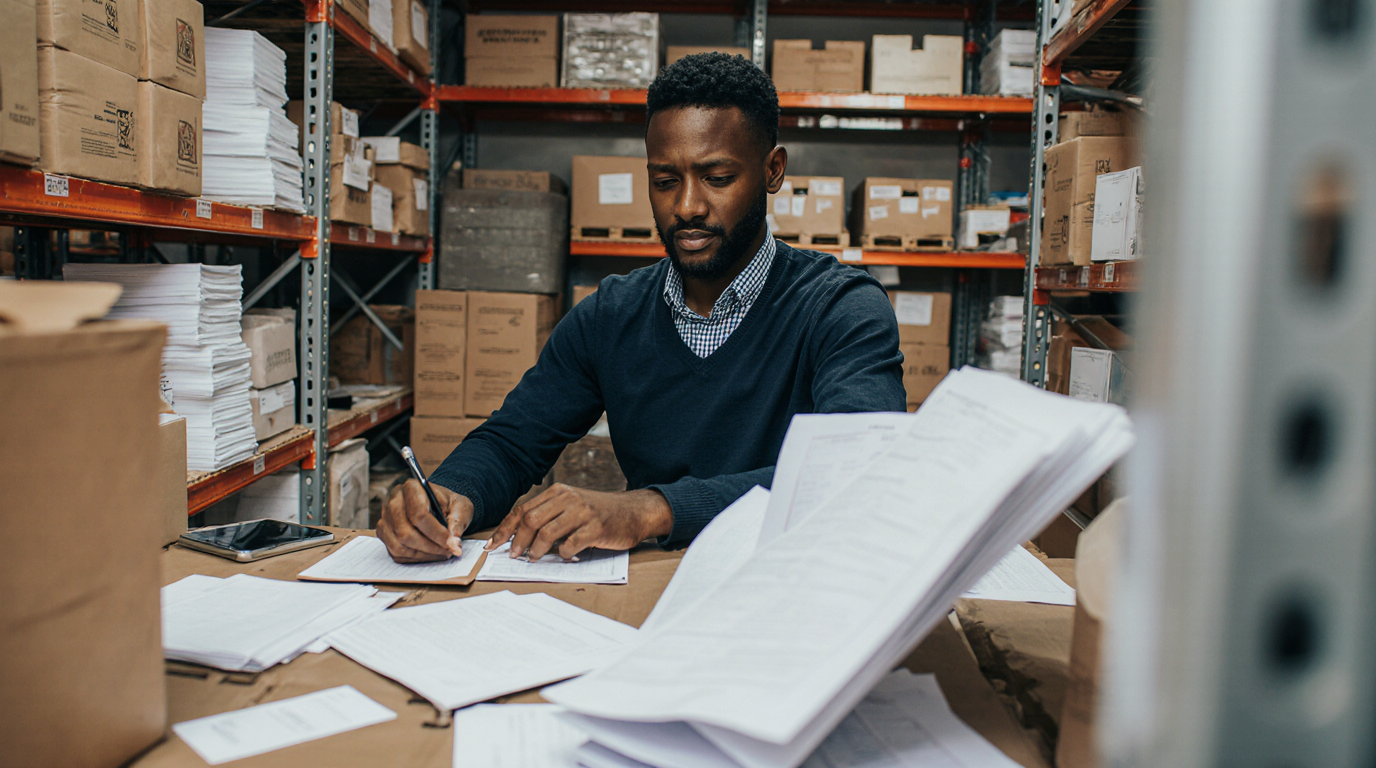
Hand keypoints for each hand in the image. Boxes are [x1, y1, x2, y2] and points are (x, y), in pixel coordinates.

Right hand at [377, 480, 473, 562]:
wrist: (436, 504)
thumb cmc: (448, 504)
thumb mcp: (461, 506)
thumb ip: (459, 521)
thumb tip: (454, 541)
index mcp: (412, 487)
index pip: (418, 514)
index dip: (436, 533)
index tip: (452, 544)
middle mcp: (393, 501)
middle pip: (404, 532)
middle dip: (429, 547)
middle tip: (449, 551)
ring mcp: (385, 518)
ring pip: (398, 545)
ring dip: (423, 554)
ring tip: (442, 553)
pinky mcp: (384, 532)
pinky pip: (395, 553)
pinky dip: (415, 558)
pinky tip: (430, 554)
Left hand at [488, 485, 672, 561]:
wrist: (633, 512)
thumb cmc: (599, 513)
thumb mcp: (572, 506)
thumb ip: (549, 516)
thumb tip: (518, 538)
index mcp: (558, 492)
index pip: (523, 510)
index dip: (505, 529)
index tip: (493, 545)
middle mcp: (568, 498)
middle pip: (531, 521)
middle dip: (517, 541)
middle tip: (513, 556)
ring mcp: (582, 512)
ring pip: (547, 533)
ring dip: (536, 550)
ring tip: (532, 559)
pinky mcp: (595, 528)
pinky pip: (570, 545)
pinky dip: (562, 554)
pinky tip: (563, 557)